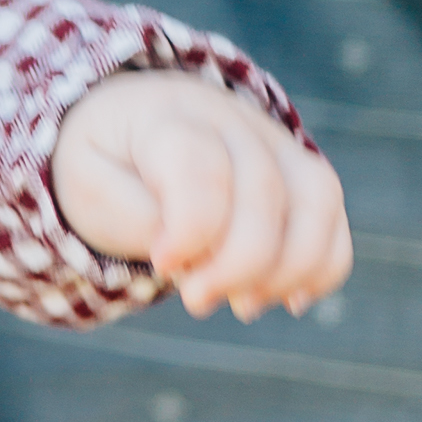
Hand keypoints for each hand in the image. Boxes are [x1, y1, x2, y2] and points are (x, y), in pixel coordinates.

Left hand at [51, 71, 351, 320]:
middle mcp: (231, 120)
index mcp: (167, 117)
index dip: (190, 229)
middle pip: (263, 189)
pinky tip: (288, 300)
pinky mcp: (297, 171)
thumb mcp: (89, 184)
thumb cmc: (105, 161)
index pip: (201, 165)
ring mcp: (273, 142)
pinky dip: (322, 265)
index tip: (162, 263)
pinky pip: (333, 216)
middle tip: (197, 300)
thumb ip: (135, 216)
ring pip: (316, 198)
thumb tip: (189, 257)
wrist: (128, 121)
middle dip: (238, 264)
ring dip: (289, 268)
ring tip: (244, 305)